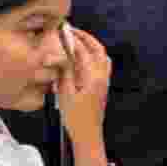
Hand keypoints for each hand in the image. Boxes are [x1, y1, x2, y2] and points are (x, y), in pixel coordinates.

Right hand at [55, 27, 110, 143]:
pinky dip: (95, 55)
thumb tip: (61, 55)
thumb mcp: (65, 93)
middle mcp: (102, 77)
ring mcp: (105, 82)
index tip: (63, 30)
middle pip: (97, 49)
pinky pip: (103, 65)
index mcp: (93, 77)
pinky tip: (85, 57)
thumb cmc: (76, 118)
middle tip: (72, 30)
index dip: (72, 39)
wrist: (88, 135)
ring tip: (78, 40)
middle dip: (85, 37)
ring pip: (102, 56)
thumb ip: (64, 72)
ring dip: (92, 45)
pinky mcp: (103, 87)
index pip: (83, 51)